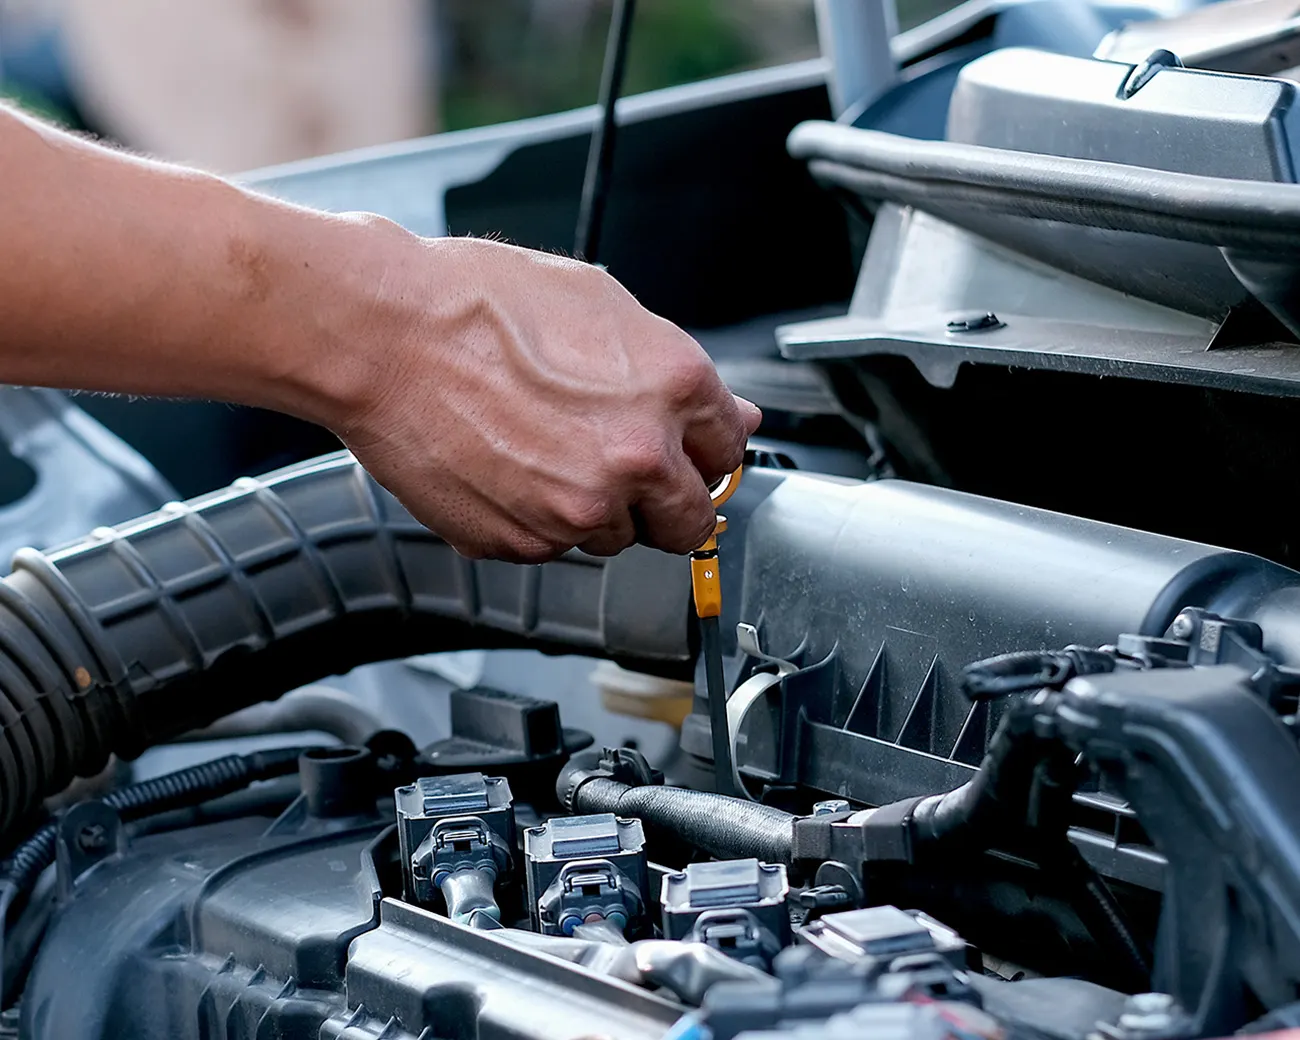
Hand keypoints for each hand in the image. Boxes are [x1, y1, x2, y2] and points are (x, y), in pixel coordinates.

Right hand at [327, 229, 760, 562]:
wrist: (382, 337)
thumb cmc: (476, 304)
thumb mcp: (599, 304)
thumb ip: (677, 370)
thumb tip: (734, 415)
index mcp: (673, 387)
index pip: (729, 452)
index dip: (702, 450)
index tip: (684, 453)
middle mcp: (637, 458)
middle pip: (690, 520)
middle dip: (667, 501)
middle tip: (622, 469)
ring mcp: (579, 510)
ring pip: (616, 537)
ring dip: (596, 510)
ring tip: (541, 450)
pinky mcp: (523, 543)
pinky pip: (552, 547)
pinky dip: (537, 519)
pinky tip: (506, 466)